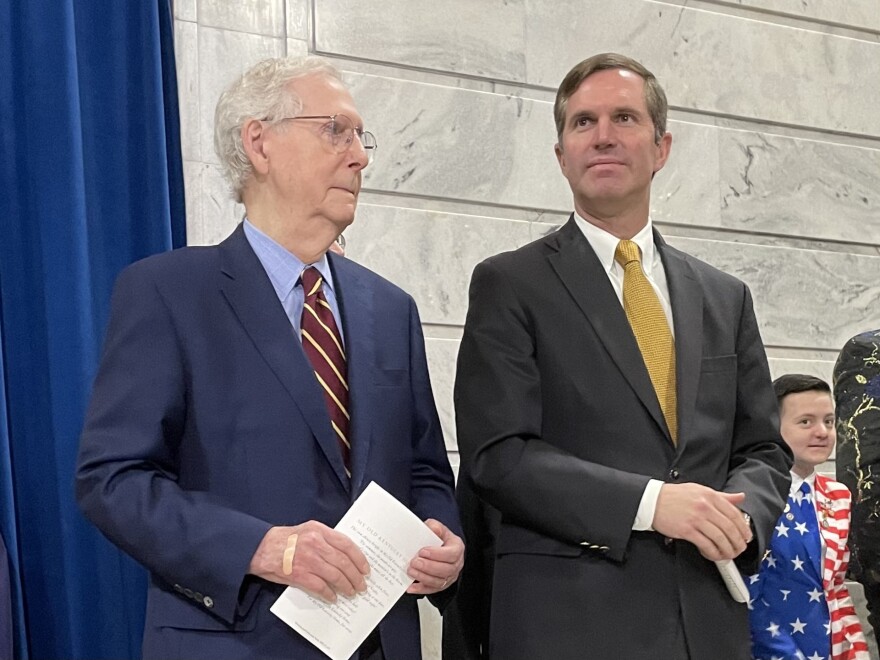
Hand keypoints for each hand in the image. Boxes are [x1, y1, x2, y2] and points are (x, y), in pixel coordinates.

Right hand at [248, 521, 368, 602]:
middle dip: (355, 576)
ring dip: (346, 586)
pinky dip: (329, 594)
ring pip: (335, 575)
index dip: (359, 558)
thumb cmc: (283, 540)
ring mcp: (307, 559)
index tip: (365, 568)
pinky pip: (320, 587)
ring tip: (351, 592)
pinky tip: (333, 597)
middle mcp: (315, 543)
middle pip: (343, 562)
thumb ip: (324, 540)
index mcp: (318, 530)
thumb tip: (344, 556)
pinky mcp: (299, 575)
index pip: (346, 544)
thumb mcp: (307, 531)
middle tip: (362, 585)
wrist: (259, 547)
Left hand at [406, 519, 464, 594]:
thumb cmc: (439, 538)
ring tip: (411, 571)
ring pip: (439, 582)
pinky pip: (431, 590)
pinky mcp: (441, 584)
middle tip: (414, 562)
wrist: (440, 546)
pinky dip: (420, 589)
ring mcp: (450, 576)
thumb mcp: (438, 528)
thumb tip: (431, 529)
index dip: (437, 554)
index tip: (422, 551)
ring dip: (423, 577)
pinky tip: (411, 586)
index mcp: (457, 548)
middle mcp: (456, 564)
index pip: (451, 554)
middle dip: (428, 567)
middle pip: (446, 570)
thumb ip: (434, 527)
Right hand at [652, 483, 751, 561]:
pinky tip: (713, 555)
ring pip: (720, 539)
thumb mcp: (700, 490)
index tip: (746, 537)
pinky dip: (713, 553)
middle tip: (739, 549)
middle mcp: (705, 506)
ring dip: (727, 550)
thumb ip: (722, 496)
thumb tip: (740, 497)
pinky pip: (706, 545)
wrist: (652, 500)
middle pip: (730, 529)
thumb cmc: (674, 496)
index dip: (744, 529)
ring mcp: (696, 519)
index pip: (735, 514)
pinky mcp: (687, 530)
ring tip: (728, 555)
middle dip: (738, 543)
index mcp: (710, 496)